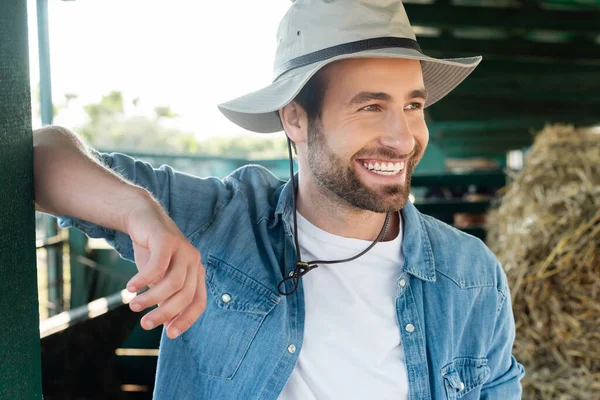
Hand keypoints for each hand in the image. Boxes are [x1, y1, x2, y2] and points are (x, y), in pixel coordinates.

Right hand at [123, 199, 206, 338]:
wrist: (143, 219)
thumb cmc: (153, 254)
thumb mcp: (161, 280)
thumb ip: (166, 299)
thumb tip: (168, 326)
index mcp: (197, 273)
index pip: (199, 302)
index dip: (187, 320)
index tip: (169, 334)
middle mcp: (194, 262)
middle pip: (185, 295)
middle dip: (165, 313)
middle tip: (144, 324)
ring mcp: (183, 249)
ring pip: (173, 283)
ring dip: (151, 298)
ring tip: (133, 306)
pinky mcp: (167, 239)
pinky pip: (158, 265)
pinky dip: (144, 279)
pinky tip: (130, 288)